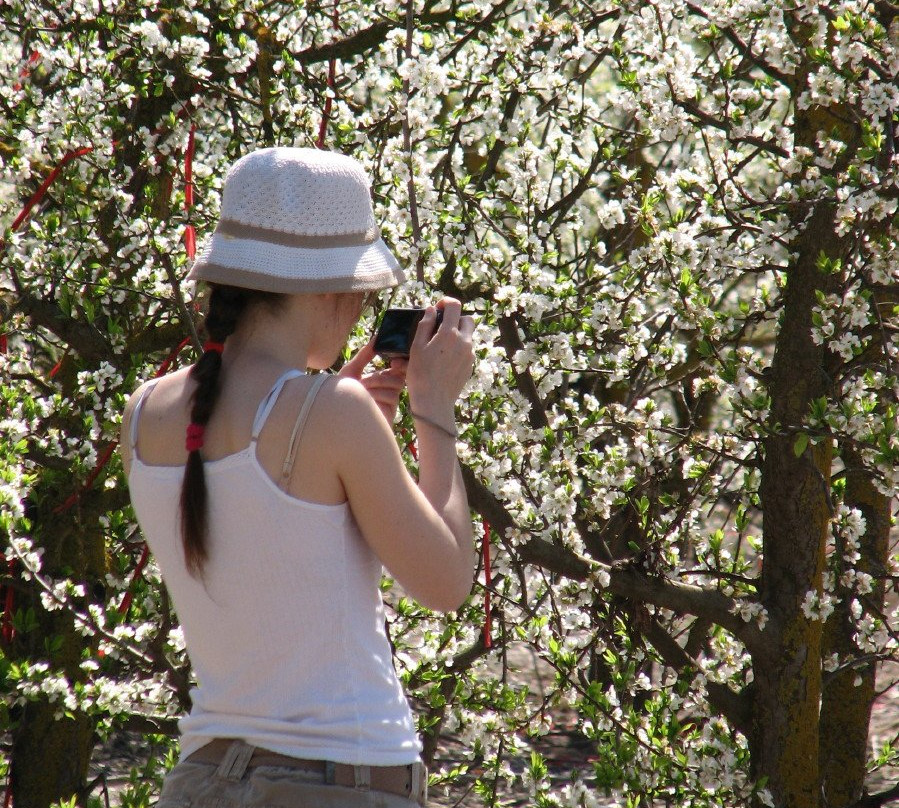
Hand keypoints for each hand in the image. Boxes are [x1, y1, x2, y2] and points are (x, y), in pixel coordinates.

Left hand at [338, 340, 407, 424]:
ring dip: (378, 384)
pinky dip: (377, 395)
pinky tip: (366, 399)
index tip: (393, 360)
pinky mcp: (390, 413)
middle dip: (388, 373)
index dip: (401, 362)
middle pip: (401, 377)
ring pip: (396, 386)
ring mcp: (390, 403)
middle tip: (376, 374)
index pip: (399, 369)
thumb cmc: (343, 393)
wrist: (336, 414)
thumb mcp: (352, 369)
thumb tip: (376, 338)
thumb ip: (365, 355)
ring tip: (362, 389)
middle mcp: (388, 390)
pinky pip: (392, 397)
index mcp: (381, 379)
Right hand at [406, 298, 474, 419]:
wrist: (434, 402)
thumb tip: (432, 310)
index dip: (446, 302)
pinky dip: (458, 348)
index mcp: (450, 334)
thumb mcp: (417, 347)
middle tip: (440, 327)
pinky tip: (444, 359)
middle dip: (455, 318)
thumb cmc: (421, 374)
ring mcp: (469, 354)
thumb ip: (425, 325)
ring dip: (457, 334)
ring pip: (468, 335)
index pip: (455, 306)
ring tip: (440, 345)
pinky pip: (467, 350)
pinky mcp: (470, 366)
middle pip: (467, 319)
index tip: (438, 307)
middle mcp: (464, 341)